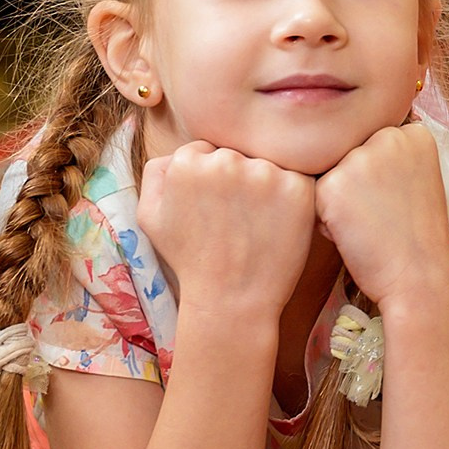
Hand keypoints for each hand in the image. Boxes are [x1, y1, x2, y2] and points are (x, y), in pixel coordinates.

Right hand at [139, 142, 316, 331]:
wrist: (231, 298)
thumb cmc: (190, 260)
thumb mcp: (150, 217)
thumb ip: (156, 174)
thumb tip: (179, 152)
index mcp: (187, 162)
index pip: (206, 151)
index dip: (211, 182)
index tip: (214, 208)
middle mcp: (226, 160)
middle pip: (237, 155)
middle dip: (237, 180)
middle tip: (235, 218)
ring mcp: (265, 172)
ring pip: (266, 165)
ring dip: (264, 186)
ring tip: (255, 223)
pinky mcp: (298, 187)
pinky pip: (297, 178)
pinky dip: (291, 197)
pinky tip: (278, 222)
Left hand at [314, 123, 448, 310]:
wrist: (420, 277)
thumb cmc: (415, 235)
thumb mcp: (416, 179)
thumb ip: (387, 154)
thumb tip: (343, 142)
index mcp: (412, 133)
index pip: (371, 143)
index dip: (379, 177)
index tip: (400, 200)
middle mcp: (387, 136)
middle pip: (347, 155)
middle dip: (355, 184)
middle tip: (385, 214)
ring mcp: (359, 158)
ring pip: (329, 174)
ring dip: (338, 201)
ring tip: (369, 224)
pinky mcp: (332, 185)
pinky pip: (313, 197)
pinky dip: (326, 220)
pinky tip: (354, 233)